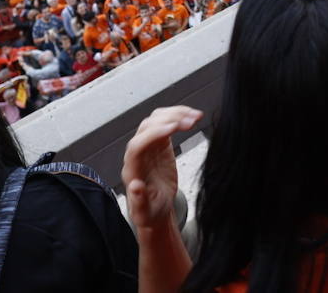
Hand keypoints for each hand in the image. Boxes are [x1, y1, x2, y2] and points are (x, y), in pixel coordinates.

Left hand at [121, 105, 202, 232]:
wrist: (157, 208)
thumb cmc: (150, 211)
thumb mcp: (145, 213)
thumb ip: (139, 201)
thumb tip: (135, 186)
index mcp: (132, 169)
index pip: (137, 145)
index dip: (153, 134)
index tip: (171, 129)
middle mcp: (137, 153)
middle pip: (147, 127)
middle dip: (168, 120)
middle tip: (189, 121)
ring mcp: (148, 145)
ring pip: (157, 120)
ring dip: (175, 114)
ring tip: (195, 117)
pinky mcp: (159, 142)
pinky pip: (166, 122)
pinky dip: (180, 116)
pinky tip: (193, 116)